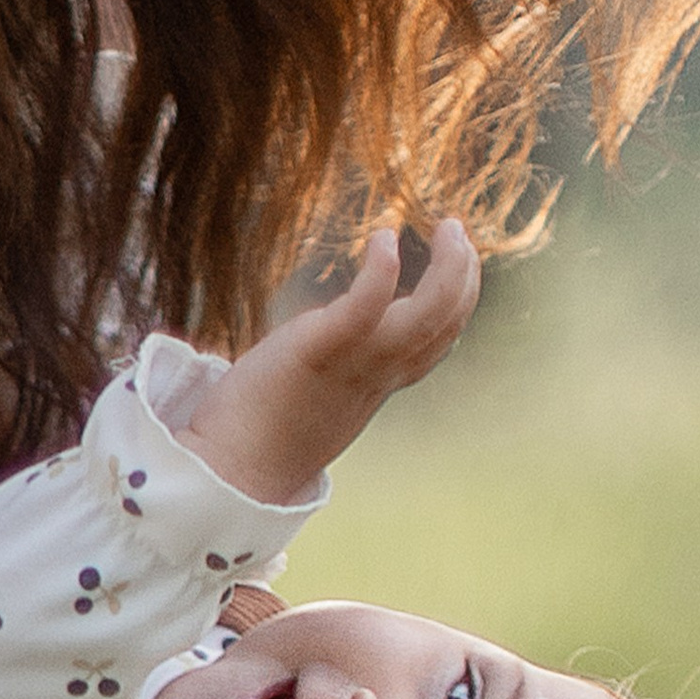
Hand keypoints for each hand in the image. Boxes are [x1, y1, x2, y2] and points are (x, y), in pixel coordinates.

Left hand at [181, 217, 479, 504]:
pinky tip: (384, 238)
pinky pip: (368, 308)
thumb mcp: (311, 394)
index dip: (456, 300)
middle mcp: (378, 373)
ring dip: (452, 269)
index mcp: (377, 382)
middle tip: (458, 231)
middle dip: (465, 276)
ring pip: (429, 317)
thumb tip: (313, 354)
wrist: (234, 471)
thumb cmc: (260, 432)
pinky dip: (383, 272)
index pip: (437, 341)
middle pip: (446, 325)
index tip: (458, 262)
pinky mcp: (320, 350)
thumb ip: (327, 369)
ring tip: (449, 227)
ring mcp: (355, 363)